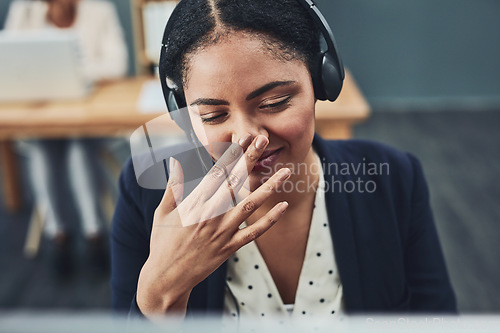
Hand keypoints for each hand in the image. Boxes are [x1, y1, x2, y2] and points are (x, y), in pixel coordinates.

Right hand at [136, 135, 290, 316]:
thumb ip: (173, 186)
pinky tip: (283, 206)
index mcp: (193, 204)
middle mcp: (210, 215)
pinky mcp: (229, 248)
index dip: (232, 153)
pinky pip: (253, 233)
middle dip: (250, 159)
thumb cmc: (162, 243)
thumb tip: (176, 162)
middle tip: (263, 140)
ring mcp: (222, 233)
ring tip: (285, 172)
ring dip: (269, 187)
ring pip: (249, 205)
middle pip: (235, 182)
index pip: (217, 172)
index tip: (243, 138)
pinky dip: (269, 220)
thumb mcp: (162, 212)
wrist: (166, 278)